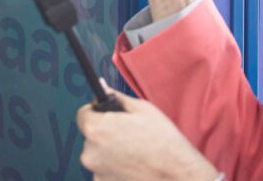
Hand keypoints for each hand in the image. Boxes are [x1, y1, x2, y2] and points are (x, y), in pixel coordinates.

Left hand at [77, 89, 220, 180]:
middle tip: (127, 136)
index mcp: (96, 129)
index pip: (83, 115)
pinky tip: (134, 167)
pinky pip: (106, 172)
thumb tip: (103, 90)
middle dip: (104, 134)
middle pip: (91, 137)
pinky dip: (115, 170)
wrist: (179, 175)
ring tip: (134, 153)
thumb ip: (116, 98)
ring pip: (99, 156)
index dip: (95, 113)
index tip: (106, 116)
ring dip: (110, 154)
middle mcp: (90, 153)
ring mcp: (97, 173)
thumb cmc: (163, 142)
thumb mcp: (141, 109)